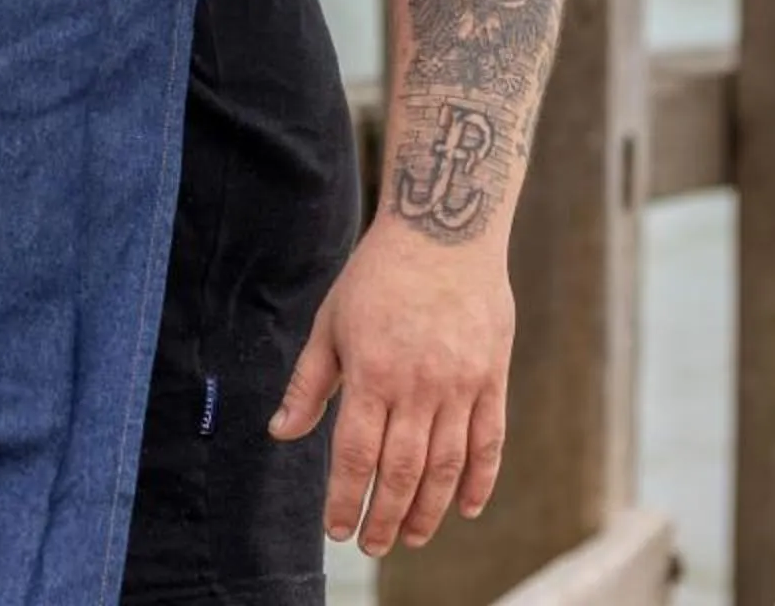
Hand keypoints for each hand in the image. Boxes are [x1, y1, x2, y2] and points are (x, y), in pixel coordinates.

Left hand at [268, 214, 514, 554]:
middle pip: (401, 471)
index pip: (355, 455)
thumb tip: (281, 433)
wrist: (445, 227)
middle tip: (374, 545)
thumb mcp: (331, 322)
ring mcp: (461, 383)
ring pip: (446, 466)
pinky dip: (479, 481)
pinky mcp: (493, 377)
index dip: (344, 499)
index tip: (336, 530)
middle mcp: (419, 385)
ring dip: (428, 510)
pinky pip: (490, 442)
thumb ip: (309, 383)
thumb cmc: (378, 275)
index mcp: (372, 373)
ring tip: (413, 538)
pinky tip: (465, 508)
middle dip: (385, 517)